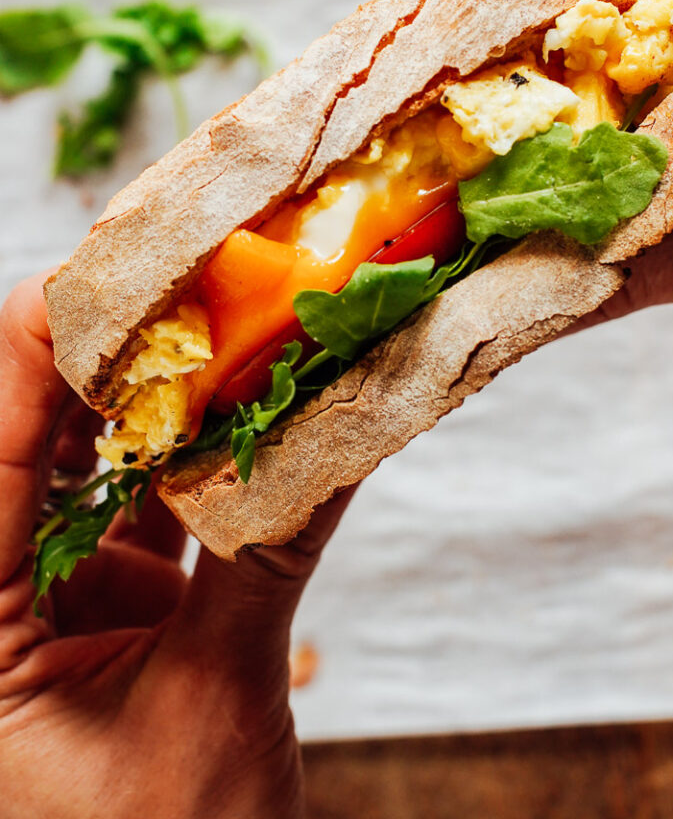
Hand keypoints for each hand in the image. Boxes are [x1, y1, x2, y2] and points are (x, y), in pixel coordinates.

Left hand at [0, 274, 352, 817]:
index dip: (39, 340)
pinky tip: (247, 403)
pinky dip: (192, 451)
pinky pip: (134, 499)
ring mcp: (41, 596)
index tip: (127, 262)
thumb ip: (268, 553)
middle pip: (27, 432)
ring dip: (157, 390)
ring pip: (82, 456)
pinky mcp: (99, 600)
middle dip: (112, 347)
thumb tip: (344, 422)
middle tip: (200, 272)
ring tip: (229, 319)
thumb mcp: (214, 706)